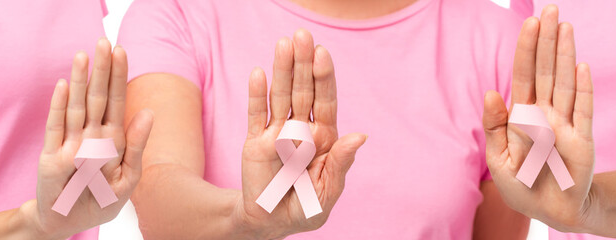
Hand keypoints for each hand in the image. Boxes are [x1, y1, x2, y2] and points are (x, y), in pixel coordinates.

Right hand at [21, 38, 153, 238]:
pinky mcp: (51, 156)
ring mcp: (70, 143)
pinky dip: (59, 107)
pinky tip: (62, 85)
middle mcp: (91, 135)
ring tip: (83, 56)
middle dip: (102, 70)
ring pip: (76, 106)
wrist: (70, 223)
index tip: (122, 51)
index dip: (118, 77)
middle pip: (97, 97)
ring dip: (79, 81)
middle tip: (105, 42)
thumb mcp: (128, 177)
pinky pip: (56, 128)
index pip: (116, 101)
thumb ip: (137, 146)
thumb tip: (148, 112)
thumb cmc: (100, 200)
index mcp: (113, 139)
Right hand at [237, 29, 367, 237]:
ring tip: (283, 44)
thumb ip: (340, 164)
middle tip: (303, 36)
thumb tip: (359, 136)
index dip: (324, 78)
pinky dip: (257, 95)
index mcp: (324, 138)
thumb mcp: (327, 193)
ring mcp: (277, 133)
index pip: (325, 101)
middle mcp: (301, 129)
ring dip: (282, 70)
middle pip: (303, 91)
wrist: (270, 222)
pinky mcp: (256, 142)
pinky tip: (259, 73)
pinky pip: (256, 115)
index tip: (323, 54)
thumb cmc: (305, 208)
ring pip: (280, 96)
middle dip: (303, 65)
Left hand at [482, 5, 594, 231]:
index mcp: (521, 115)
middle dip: (547, 42)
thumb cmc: (521, 183)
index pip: (524, 75)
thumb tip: (491, 93)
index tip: (530, 23)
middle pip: (546, 71)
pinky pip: (583, 112)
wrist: (549, 210)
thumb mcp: (498, 159)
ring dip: (565, 56)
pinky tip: (582, 67)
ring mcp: (565, 124)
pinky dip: (583, 90)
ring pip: (564, 84)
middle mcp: (545, 113)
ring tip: (566, 28)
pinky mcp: (582, 141)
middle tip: (551, 11)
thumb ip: (494, 127)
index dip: (526, 50)